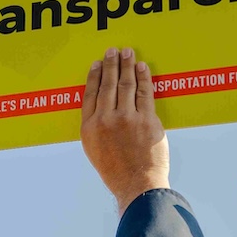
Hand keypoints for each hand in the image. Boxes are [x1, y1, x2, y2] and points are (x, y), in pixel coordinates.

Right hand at [81, 47, 169, 211]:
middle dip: (111, 64)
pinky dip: (144, 78)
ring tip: (128, 53)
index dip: (94, 76)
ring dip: (127, 65)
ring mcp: (127, 119)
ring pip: (126, 85)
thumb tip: (101, 107)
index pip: (90, 94)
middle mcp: (106, 120)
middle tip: (113, 51)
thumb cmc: (117, 171)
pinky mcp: (146, 120)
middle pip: (108, 85)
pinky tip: (142, 68)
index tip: (97, 64)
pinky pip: (145, 93)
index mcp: (90, 128)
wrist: (137, 185)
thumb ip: (95, 127)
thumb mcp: (95, 149)